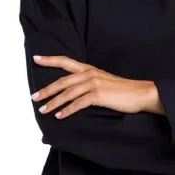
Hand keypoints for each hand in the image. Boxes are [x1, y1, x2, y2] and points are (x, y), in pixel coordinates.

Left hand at [32, 55, 156, 116]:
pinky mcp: (98, 95)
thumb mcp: (104, 82)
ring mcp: (94, 84)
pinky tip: (60, 116)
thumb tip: (76, 93)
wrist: (141, 93)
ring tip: (43, 110)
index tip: (36, 58)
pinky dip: (67, 110)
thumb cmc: (124, 91)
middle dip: (46, 90)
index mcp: (89, 69)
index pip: (66, 61)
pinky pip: (78, 104)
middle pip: (62, 81)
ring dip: (53, 103)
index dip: (50, 60)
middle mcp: (89, 74)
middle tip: (34, 97)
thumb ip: (90, 84)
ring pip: (67, 93)